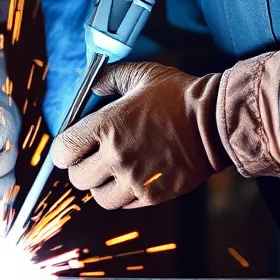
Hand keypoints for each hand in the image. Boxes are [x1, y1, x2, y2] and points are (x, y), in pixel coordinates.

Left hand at [51, 62, 227, 208]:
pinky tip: (134, 176)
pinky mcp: (153, 195)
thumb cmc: (178, 95)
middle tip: (94, 157)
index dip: (64, 150)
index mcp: (107, 125)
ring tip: (114, 170)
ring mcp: (134, 179)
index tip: (72, 146)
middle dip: (82, 168)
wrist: (215, 122)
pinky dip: (124, 195)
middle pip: (77, 178)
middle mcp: (116, 156)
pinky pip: (125, 204)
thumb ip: (110, 77)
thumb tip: (93, 84)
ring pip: (100, 198)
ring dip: (102, 186)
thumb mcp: (141, 74)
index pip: (63, 150)